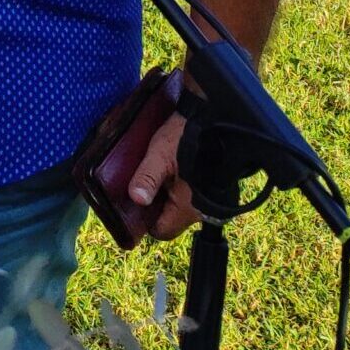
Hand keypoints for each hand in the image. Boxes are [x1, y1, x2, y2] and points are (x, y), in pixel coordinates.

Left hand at [125, 111, 202, 241]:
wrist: (215, 118)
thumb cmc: (188, 136)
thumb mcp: (160, 155)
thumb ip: (147, 178)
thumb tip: (136, 199)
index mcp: (189, 209)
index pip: (162, 232)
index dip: (144, 223)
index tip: (134, 205)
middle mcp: (202, 210)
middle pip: (169, 219)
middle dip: (153, 206)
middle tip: (140, 186)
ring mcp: (209, 200)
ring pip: (178, 207)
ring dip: (164, 195)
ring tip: (152, 175)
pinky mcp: (213, 188)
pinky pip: (188, 196)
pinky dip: (176, 188)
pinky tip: (167, 171)